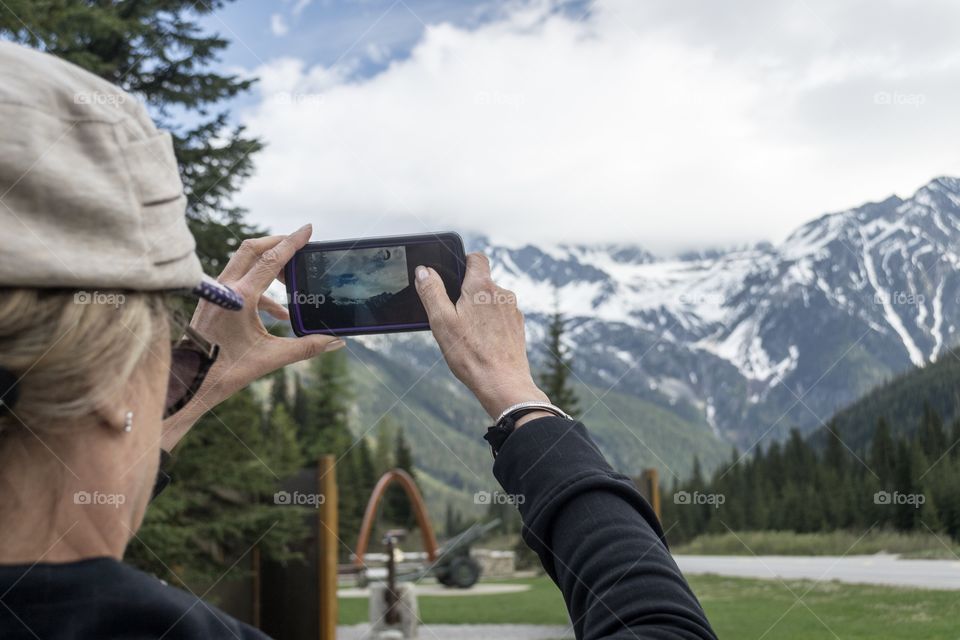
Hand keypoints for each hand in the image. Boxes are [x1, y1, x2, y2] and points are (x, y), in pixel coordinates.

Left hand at [161, 224, 344, 449]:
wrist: (190, 382)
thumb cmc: (225, 371)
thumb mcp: (270, 358)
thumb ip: (306, 348)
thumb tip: (336, 342)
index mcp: (240, 297)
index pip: (271, 259)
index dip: (292, 242)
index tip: (308, 229)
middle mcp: (225, 288)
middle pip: (252, 248)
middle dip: (277, 242)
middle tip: (299, 244)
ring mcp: (217, 293)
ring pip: (244, 262)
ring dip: (269, 264)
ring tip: (292, 277)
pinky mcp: (214, 301)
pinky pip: (240, 283)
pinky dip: (262, 290)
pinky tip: (280, 312)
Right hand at [414, 252, 549, 422]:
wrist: (503, 383)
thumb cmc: (470, 354)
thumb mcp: (441, 321)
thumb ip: (431, 292)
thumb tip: (424, 271)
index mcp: (481, 286)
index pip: (476, 257)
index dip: (462, 262)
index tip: (452, 277)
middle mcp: (501, 293)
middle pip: (481, 281)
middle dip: (466, 293)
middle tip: (453, 315)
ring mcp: (512, 310)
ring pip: (491, 300)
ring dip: (479, 310)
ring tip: (467, 334)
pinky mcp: (518, 326)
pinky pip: (500, 316)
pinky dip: (490, 324)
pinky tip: (481, 343)